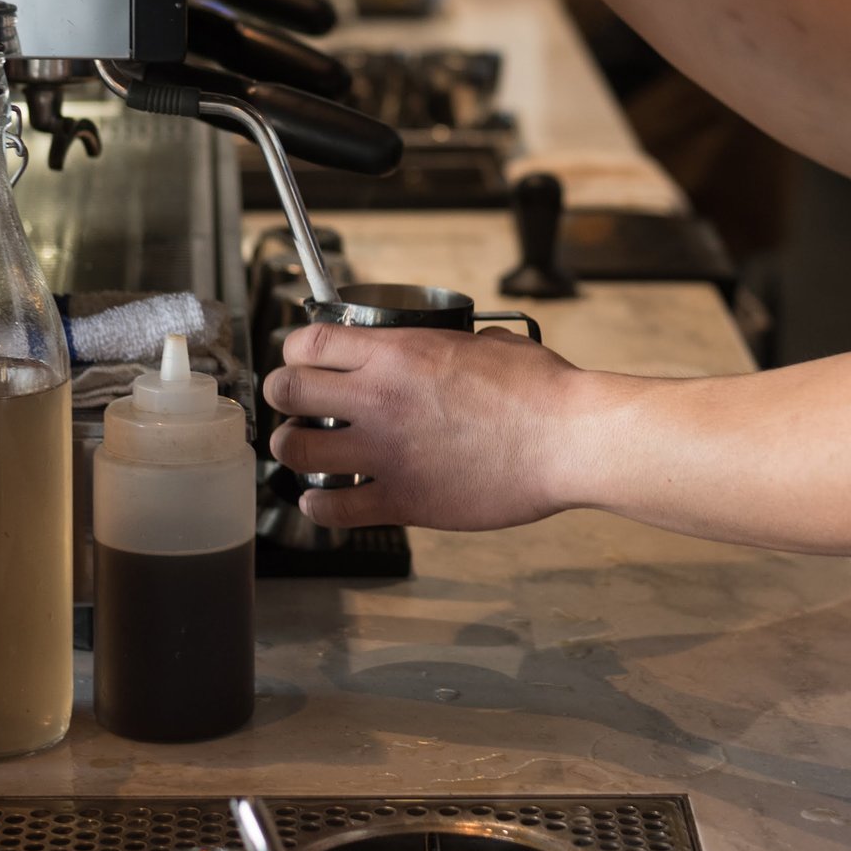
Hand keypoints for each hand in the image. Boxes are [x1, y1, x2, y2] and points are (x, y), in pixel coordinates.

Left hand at [264, 321, 590, 531]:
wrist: (567, 441)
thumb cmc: (542, 392)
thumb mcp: (495, 345)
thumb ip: (462, 345)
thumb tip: (466, 347)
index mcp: (398, 353)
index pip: (309, 343)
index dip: (296, 352)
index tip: (301, 361)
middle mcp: (380, 399)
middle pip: (288, 392)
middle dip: (283, 397)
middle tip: (292, 405)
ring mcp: (386, 453)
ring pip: (296, 450)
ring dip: (292, 449)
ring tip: (303, 450)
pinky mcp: (403, 500)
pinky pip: (334, 507)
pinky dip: (319, 504)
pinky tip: (322, 498)